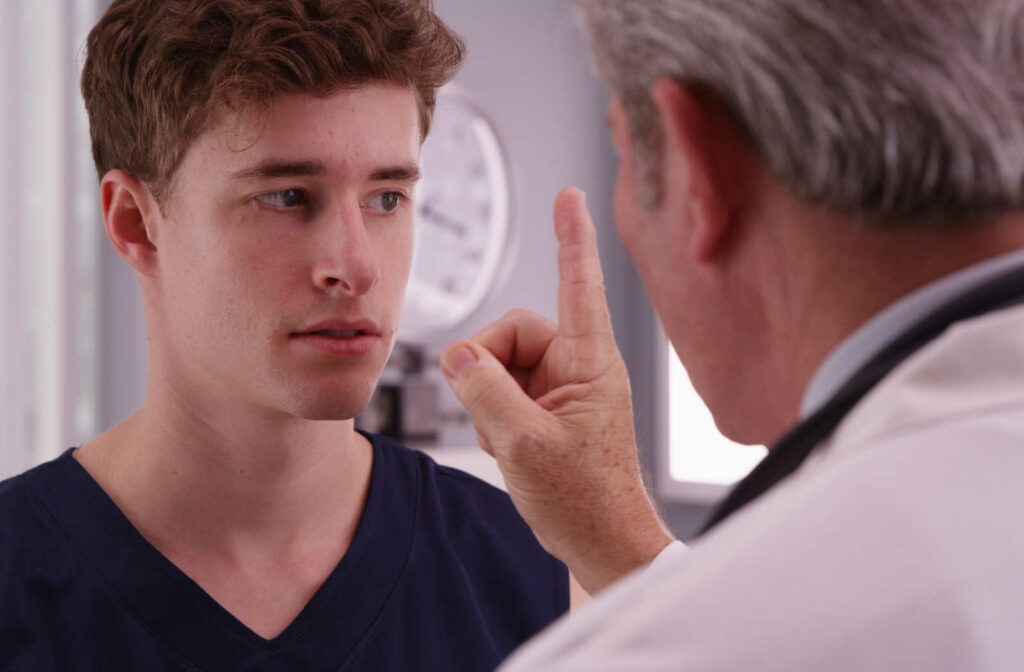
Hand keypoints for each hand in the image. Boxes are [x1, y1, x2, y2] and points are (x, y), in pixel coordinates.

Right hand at [440, 187, 674, 593]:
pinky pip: (501, 391)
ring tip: (509, 443)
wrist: (600, 542)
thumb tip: (458, 355)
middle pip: (510, 332)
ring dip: (489, 403)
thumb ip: (484, 390)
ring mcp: (560, 388)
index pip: (579, 284)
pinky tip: (510, 448)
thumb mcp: (523, 443)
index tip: (569, 195)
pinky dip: (494, 418)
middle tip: (491, 415)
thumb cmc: (584, 499)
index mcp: (590, 363)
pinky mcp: (546, 408)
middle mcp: (577, 366)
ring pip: (499, 364)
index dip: (571, 237)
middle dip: (487, 369)